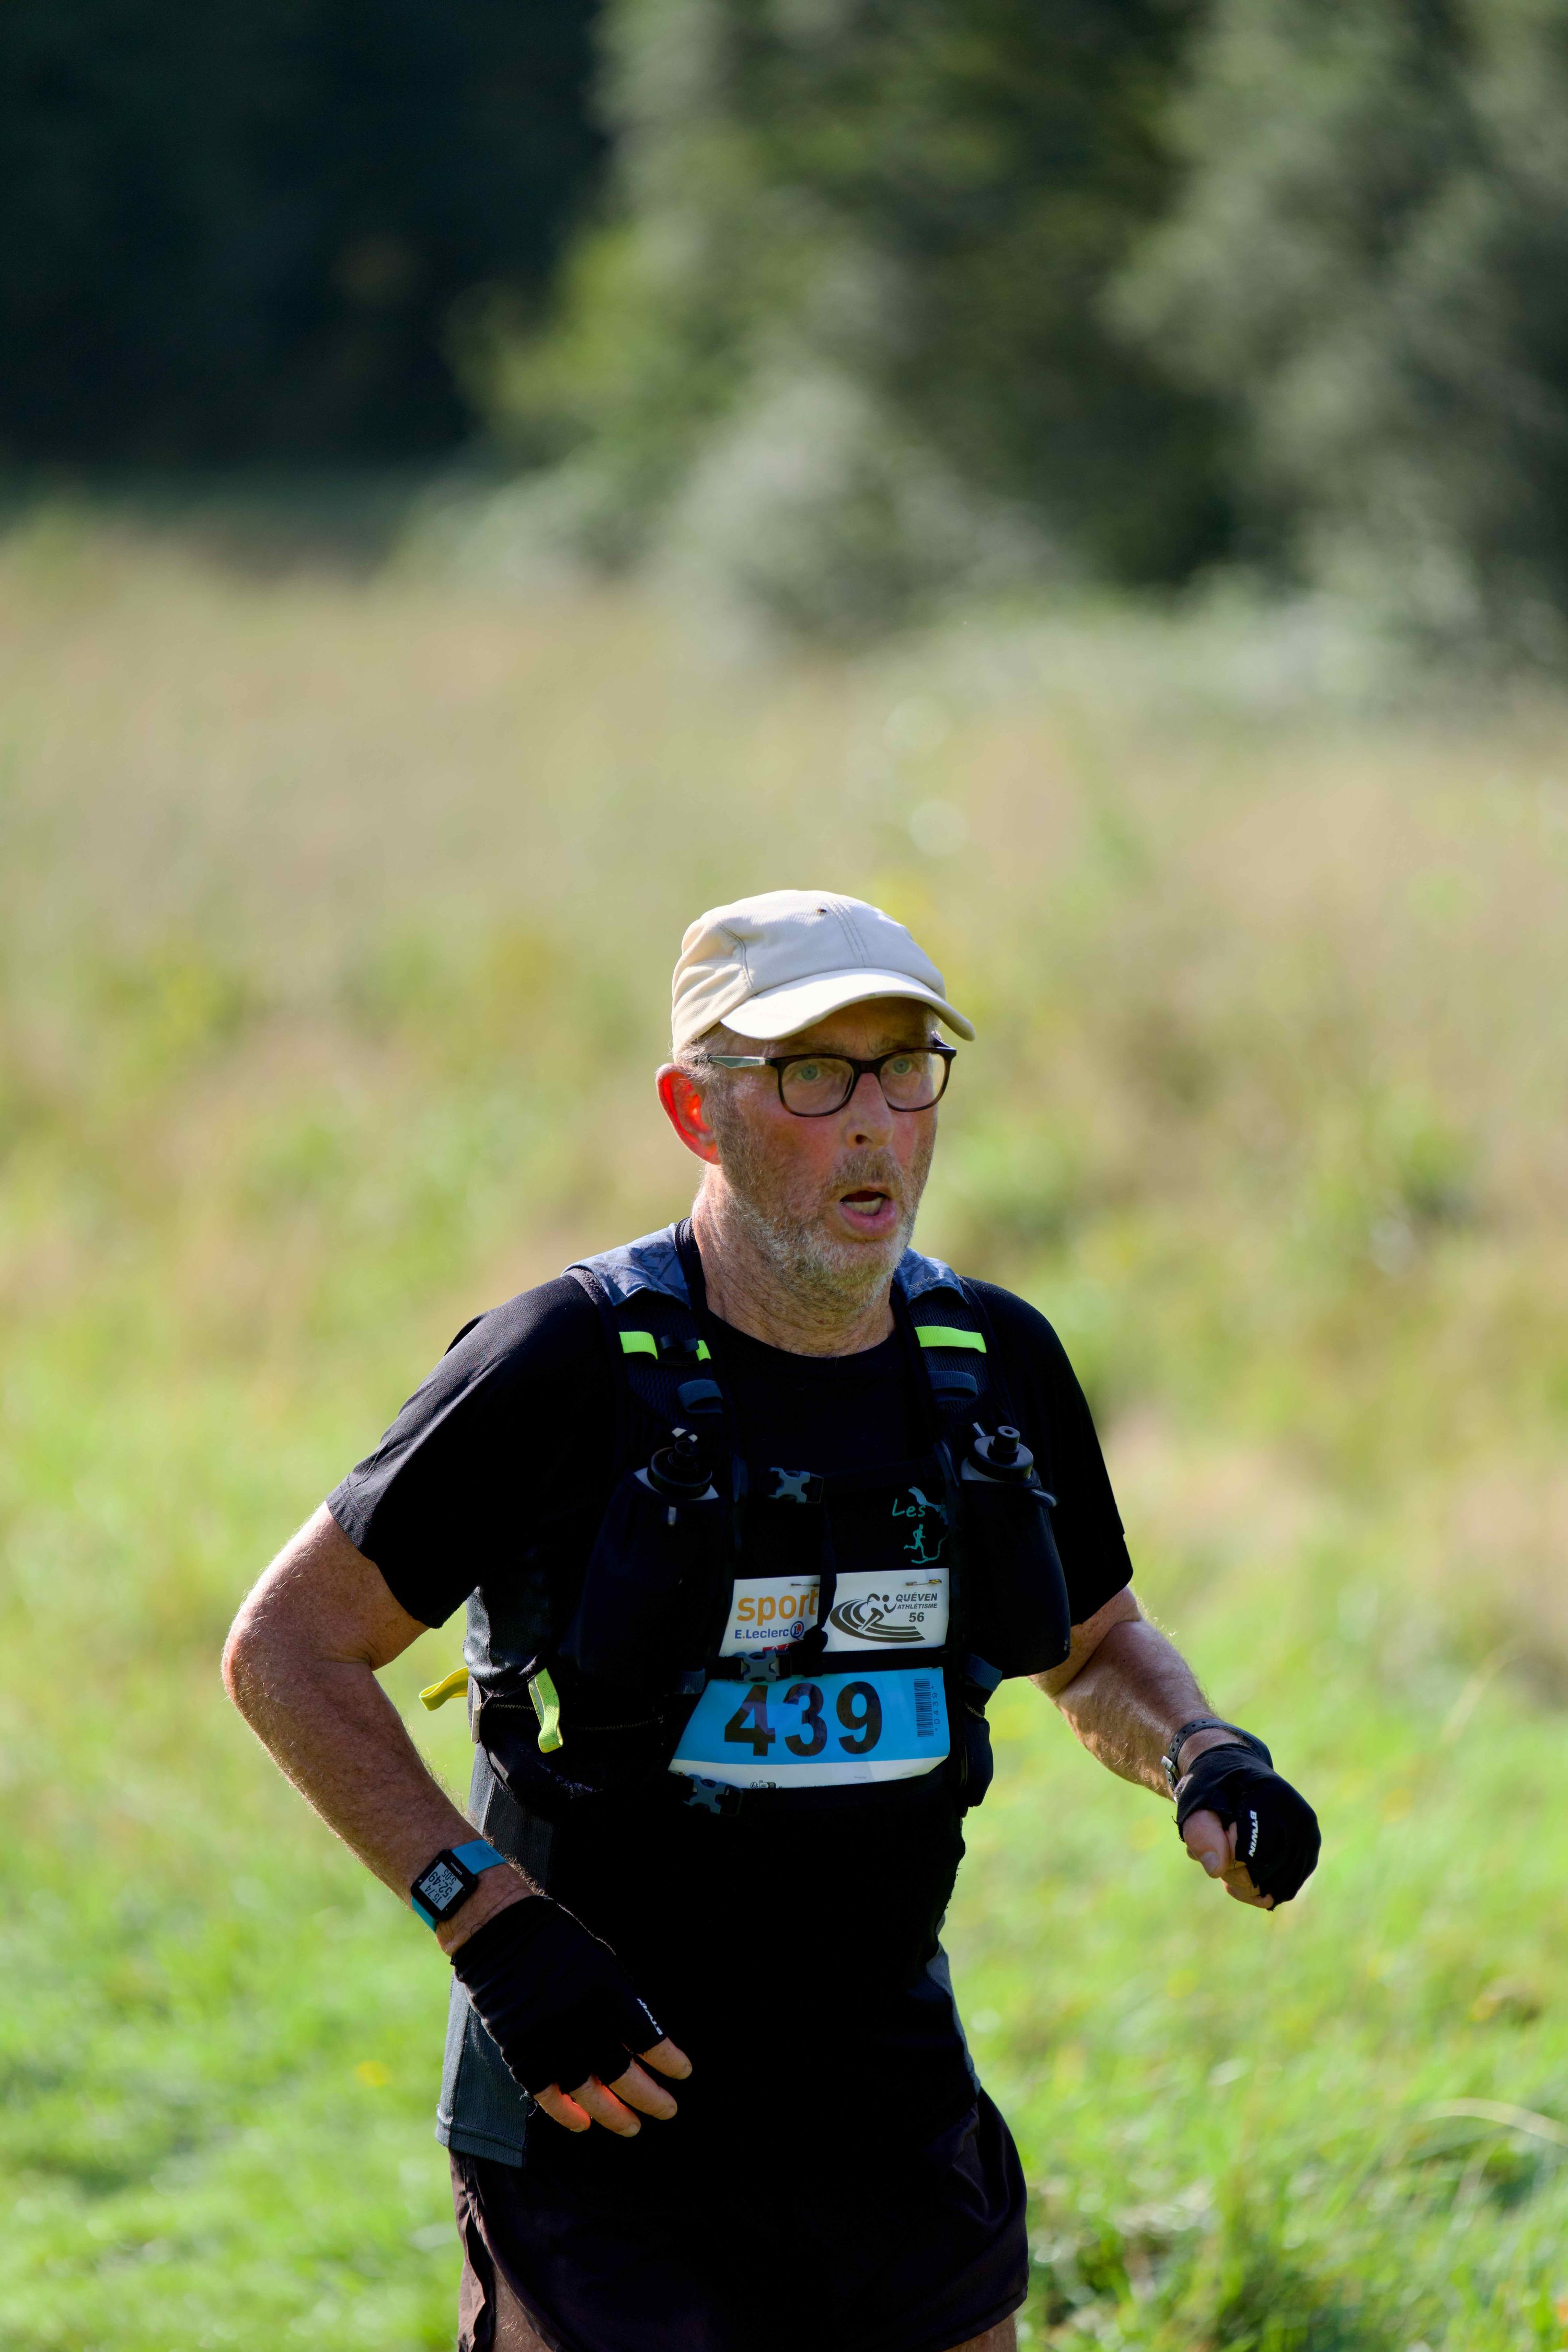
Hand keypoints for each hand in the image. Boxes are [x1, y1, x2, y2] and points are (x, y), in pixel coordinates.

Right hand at [448, 1893, 693, 2132]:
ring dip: (614, 2115)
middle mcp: (582, 2022)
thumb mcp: (604, 1963)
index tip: (683, 2072)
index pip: (650, 2039)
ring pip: (589, 2094)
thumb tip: (645, 2041)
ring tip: (632, 2126)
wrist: (501, 1932)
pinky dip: (566, 2114)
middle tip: (668, 2110)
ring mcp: (550, 2041)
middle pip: (625, 2075)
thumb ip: (623, 2002)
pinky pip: (547, 2095)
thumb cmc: (560, 1942)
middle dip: (651, 2098)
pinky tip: (584, 2124)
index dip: (669, 2061)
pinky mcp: (521, 2052)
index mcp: (608, 1994)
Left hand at [1174, 1739, 1319, 1905]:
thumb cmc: (1213, 1787)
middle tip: (1218, 1845)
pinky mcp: (1309, 1855)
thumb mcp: (1196, 1801)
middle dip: (1231, 1872)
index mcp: (1273, 1799)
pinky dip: (1259, 1890)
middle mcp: (1300, 1819)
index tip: (1215, 1829)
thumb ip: (1201, 1833)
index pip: (1246, 1856)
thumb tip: (1217, 1870)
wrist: (1236, 1772)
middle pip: (1263, 1876)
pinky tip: (1243, 1868)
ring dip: (1244, 1885)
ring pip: (1275, 1890)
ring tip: (1229, 1854)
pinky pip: (1283, 1891)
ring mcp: (1309, 1839)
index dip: (1221, 1854)